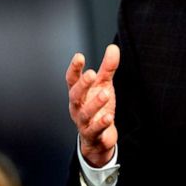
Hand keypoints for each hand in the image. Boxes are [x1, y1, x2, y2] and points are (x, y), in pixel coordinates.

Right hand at [66, 44, 118, 167]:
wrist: (98, 138)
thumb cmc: (98, 108)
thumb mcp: (103, 85)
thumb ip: (107, 68)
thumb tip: (113, 47)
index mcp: (78, 93)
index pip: (72, 79)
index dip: (74, 68)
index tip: (79, 56)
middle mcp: (77, 107)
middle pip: (75, 95)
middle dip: (82, 85)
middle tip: (91, 73)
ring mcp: (84, 122)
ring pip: (85, 113)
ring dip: (94, 103)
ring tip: (105, 93)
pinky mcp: (93, 135)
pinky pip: (95, 130)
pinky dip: (101, 124)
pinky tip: (109, 117)